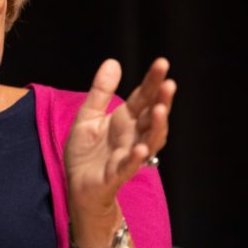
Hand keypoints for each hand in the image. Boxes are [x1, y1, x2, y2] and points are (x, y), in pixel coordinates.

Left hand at [64, 57, 176, 218]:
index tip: (162, 63)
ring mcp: (127, 155)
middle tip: (169, 84)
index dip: (152, 81)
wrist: (77, 185)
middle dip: (162, 101)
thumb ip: (101, 91)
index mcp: (125, 119)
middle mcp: (132, 135)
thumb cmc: (86, 152)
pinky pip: (129, 166)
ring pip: (149, 140)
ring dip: (156, 127)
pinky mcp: (116, 174)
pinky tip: (141, 148)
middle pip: (152, 116)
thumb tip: (113, 61)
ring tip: (160, 110)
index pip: (143, 97)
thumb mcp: (88, 115)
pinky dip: (136, 158)